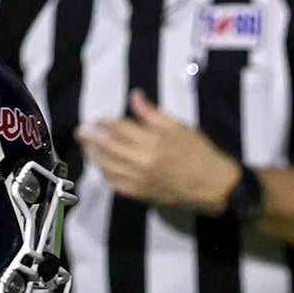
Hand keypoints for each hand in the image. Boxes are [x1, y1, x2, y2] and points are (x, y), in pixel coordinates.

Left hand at [76, 92, 241, 212]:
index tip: (96, 119)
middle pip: (109, 149)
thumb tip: (134, 97)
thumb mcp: (178, 126)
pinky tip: (102, 169)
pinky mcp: (143, 195)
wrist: (213, 186)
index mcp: (151, 142)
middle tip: (80, 132)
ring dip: (95, 158)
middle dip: (92, 140)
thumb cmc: (198, 152)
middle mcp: (141, 162)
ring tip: (87, 149)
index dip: (106, 123)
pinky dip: (107, 177)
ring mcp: (140, 181)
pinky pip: (118, 186)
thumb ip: (152, 114)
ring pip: (109, 169)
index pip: (121, 130)